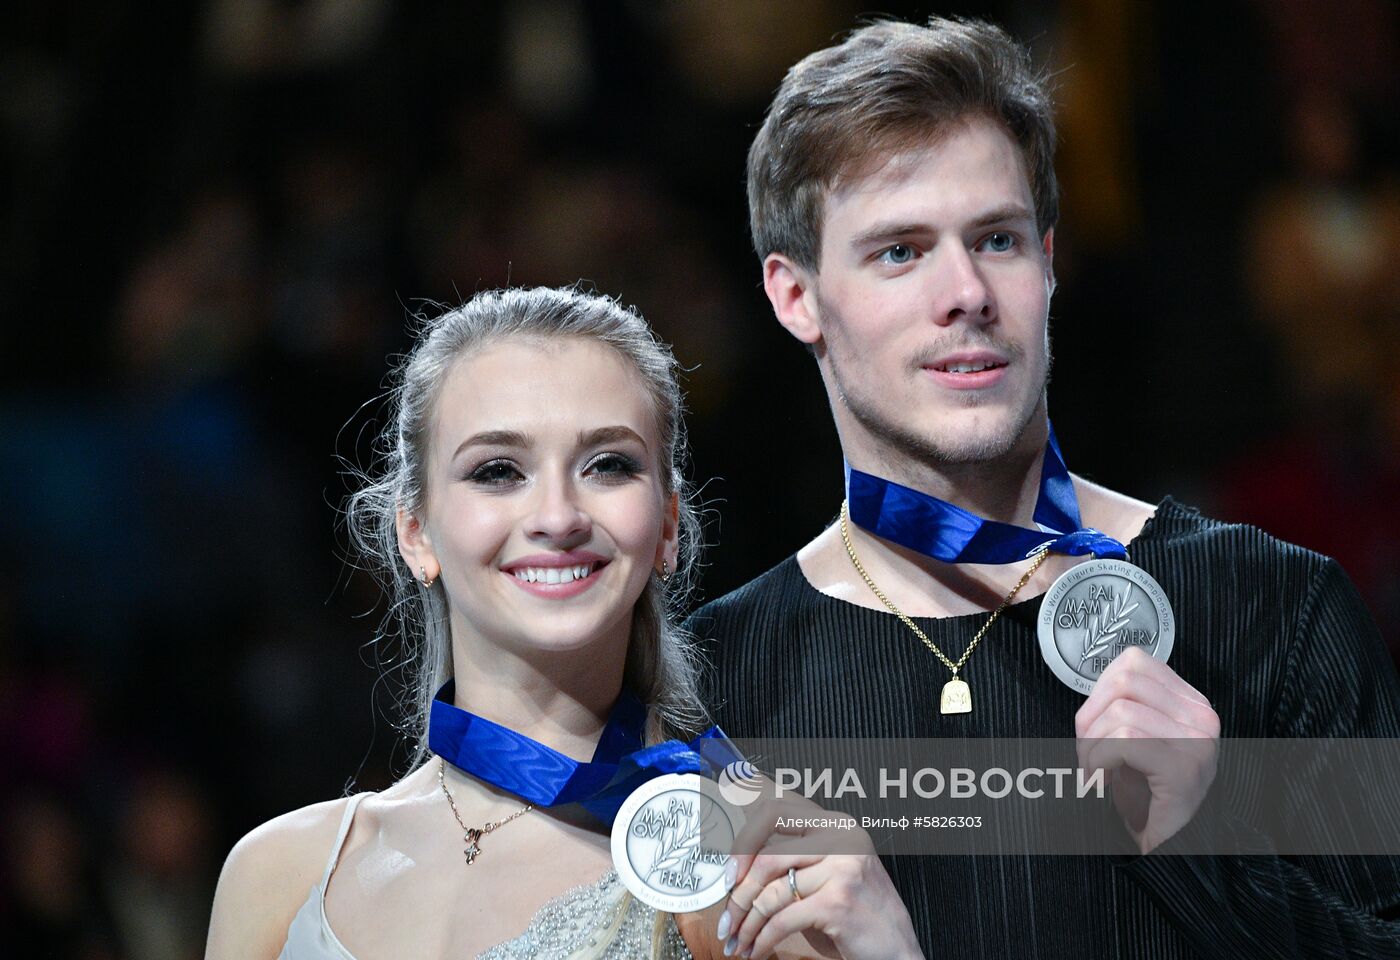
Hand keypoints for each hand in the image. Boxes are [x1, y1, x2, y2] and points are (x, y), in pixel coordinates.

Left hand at [715, 793, 922, 958]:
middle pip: (767, 856)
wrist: (897, 950)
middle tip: (727, 918)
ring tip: (739, 940)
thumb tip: (738, 866)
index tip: (730, 873)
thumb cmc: (858, 916)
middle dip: (739, 893)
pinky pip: (782, 920)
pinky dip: (763, 939)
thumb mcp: (827, 875)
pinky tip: (757, 950)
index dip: (744, 840)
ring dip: (747, 923)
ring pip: (771, 892)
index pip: (775, 811)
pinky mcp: (838, 901)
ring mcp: (842, 867)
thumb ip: (793, 861)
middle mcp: (841, 837)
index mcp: (836, 824)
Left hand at [1075, 646, 1219, 853]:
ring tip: (1093, 771)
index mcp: (1191, 702)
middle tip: (1087, 752)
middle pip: (1123, 681)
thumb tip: (1094, 685)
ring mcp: (1198, 741)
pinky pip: (1124, 740)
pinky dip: (1098, 760)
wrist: (1171, 846)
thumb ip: (1125, 704)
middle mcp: (1202, 716)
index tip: (1093, 725)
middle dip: (1089, 716)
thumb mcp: (1138, 738)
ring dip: (1091, 744)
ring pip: (1120, 712)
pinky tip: (1099, 781)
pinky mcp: (1184, 767)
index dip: (1099, 690)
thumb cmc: (1146, 793)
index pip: (1134, 662)